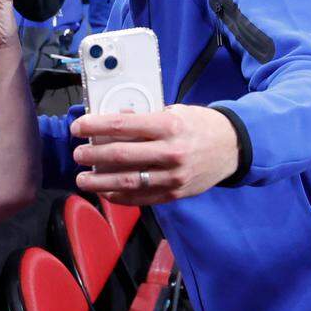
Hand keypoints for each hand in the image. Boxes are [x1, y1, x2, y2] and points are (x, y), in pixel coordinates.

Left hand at [70, 105, 240, 204]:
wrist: (233, 148)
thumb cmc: (199, 126)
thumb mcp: (174, 112)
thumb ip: (143, 119)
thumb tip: (112, 121)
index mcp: (168, 126)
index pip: (122, 125)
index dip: (94, 126)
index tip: (77, 127)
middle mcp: (170, 152)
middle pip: (120, 155)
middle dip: (92, 155)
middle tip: (77, 154)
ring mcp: (173, 176)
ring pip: (128, 181)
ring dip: (99, 182)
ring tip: (82, 179)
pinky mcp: (175, 193)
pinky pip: (141, 198)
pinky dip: (119, 196)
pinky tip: (105, 192)